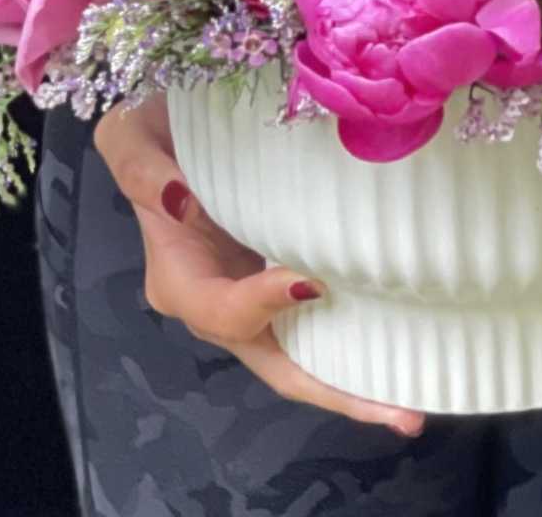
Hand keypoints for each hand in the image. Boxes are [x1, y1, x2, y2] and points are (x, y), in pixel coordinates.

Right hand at [93, 97, 425, 435]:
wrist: (166, 125)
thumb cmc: (147, 131)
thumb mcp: (130, 139)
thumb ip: (142, 169)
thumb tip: (181, 198)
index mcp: (178, 280)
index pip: (224, 312)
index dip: (264, 304)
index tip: (312, 280)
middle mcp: (216, 303)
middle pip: (275, 365)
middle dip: (335, 394)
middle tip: (401, 416)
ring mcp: (248, 295)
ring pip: (299, 354)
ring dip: (351, 381)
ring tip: (411, 405)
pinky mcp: (274, 277)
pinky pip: (312, 318)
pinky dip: (349, 337)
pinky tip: (399, 342)